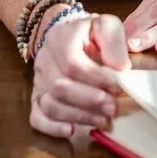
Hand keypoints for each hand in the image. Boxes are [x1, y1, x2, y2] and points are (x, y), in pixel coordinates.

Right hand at [29, 10, 131, 139]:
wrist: (71, 38)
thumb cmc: (92, 34)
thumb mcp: (106, 26)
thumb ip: (114, 42)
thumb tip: (120, 68)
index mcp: (59, 38)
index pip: (72, 63)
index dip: (96, 79)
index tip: (118, 86)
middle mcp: (43, 59)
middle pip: (59, 86)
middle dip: (89, 100)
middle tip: (113, 107)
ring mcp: (37, 80)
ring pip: (50, 104)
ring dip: (78, 116)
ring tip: (103, 120)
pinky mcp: (36, 98)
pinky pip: (36, 118)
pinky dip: (53, 128)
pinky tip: (72, 131)